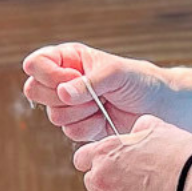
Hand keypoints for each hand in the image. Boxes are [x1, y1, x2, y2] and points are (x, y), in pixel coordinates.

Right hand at [23, 43, 169, 143]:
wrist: (157, 106)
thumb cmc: (138, 81)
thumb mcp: (114, 73)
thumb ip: (87, 83)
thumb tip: (62, 93)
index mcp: (68, 59)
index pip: (36, 63)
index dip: (48, 74)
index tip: (73, 77)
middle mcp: (63, 81)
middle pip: (35, 91)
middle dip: (62, 96)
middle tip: (90, 94)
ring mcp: (68, 105)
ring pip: (53, 115)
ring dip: (81, 112)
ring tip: (103, 104)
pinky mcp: (78, 125)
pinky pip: (70, 131)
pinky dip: (89, 127)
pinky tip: (104, 118)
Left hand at [73, 116, 191, 190]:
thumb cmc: (179, 153)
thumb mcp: (156, 127)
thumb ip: (138, 129)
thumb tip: (137, 131)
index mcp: (106, 153)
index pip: (81, 159)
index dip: (92, 160)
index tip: (102, 163)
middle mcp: (105, 178)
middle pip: (93, 183)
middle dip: (108, 181)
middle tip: (130, 177)